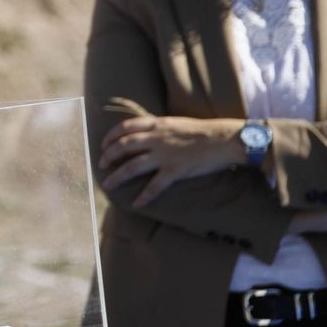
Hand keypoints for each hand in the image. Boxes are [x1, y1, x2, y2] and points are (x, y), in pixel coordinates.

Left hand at [99, 116, 246, 206]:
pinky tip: (136, 203)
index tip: (103, 145)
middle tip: (101, 165)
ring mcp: (165, 155)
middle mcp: (157, 138)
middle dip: (108, 156)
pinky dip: (144, 196)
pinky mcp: (176, 170)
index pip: (125, 127)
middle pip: (123, 147)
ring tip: (107, 185)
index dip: (110, 137)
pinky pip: (155, 185)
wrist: (225, 140)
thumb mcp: (176, 123)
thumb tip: (145, 133)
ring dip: (117, 176)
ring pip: (132, 166)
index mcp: (157, 124)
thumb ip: (159, 128)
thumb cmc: (203, 131)